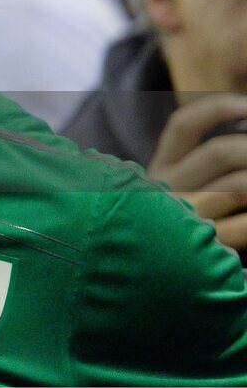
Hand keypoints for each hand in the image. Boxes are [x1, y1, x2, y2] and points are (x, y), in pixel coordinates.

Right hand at [148, 94, 246, 251]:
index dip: (219, 108)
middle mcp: (166, 191)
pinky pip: (246, 225)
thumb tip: (239, 122)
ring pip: (238, 185)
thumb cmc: (178, 229)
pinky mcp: (204, 248)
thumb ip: (204, 166)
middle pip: (219, 152)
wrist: (150, 279)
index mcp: (159, 171)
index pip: (183, 125)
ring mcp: (185, 220)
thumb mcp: (180, 192)